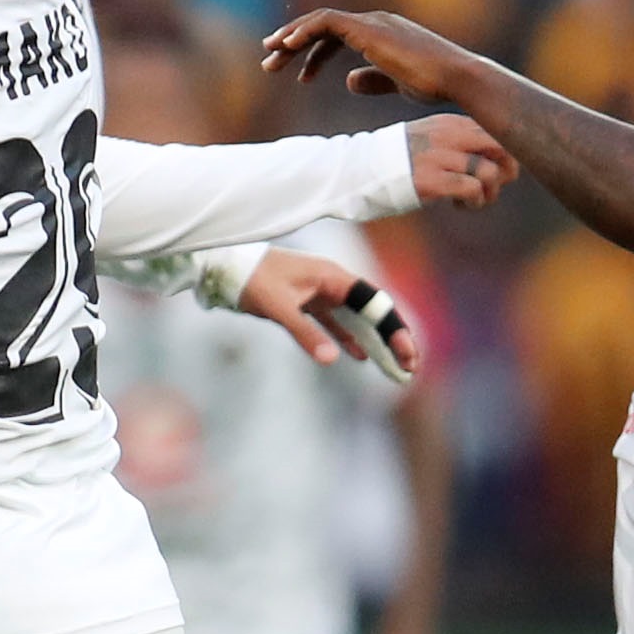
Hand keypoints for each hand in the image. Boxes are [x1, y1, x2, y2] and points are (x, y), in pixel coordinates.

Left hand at [234, 250, 420, 377]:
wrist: (224, 267)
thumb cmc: (252, 279)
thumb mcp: (278, 307)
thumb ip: (305, 333)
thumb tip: (331, 360)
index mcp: (333, 276)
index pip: (375, 302)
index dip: (393, 327)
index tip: (406, 350)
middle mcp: (333, 283)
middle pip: (372, 311)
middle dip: (392, 337)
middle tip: (409, 365)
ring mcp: (320, 292)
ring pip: (355, 319)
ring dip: (373, 340)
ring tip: (392, 365)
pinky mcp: (306, 303)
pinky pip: (335, 322)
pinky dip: (347, 338)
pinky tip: (359, 356)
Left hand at [260, 7, 476, 104]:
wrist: (455, 78)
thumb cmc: (433, 83)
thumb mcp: (397, 84)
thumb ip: (373, 80)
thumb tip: (349, 81)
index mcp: (379, 33)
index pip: (336, 36)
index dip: (313, 55)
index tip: (298, 76)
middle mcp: (374, 22)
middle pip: (322, 27)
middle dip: (293, 44)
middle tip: (269, 63)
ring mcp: (371, 22)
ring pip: (319, 22)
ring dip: (291, 38)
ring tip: (271, 56)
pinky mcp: (368, 28)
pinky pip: (327, 22)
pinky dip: (304, 31)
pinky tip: (288, 46)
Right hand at [402, 112, 514, 208]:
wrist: (358, 171)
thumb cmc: (395, 161)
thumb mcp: (428, 139)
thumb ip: (458, 141)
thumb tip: (493, 159)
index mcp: (450, 123)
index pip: (496, 132)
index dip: (504, 156)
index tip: (493, 171)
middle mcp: (448, 136)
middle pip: (502, 148)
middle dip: (507, 171)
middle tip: (494, 187)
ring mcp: (439, 157)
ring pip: (490, 172)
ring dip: (489, 193)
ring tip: (473, 201)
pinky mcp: (431, 180)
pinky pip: (472, 189)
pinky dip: (474, 202)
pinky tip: (459, 205)